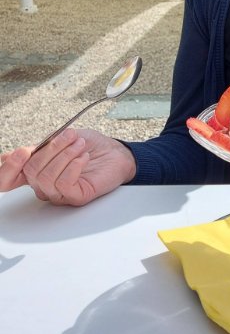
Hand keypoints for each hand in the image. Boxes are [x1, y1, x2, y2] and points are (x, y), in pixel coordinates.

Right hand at [0, 128, 136, 205]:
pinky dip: (74, 165)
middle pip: (31, 171)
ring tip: (80, 144)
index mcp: (36, 171)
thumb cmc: (89, 145)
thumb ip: (38, 148)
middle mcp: (44, 185)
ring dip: (65, 154)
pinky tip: (84, 157)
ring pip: (47, 177)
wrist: (115, 152)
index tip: (23, 152)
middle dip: (52, 148)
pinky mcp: (75, 197)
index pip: (8, 180)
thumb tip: (10, 155)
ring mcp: (59, 193)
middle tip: (71, 136)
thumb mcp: (60, 140)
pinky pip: (64, 183)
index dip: (8, 169)